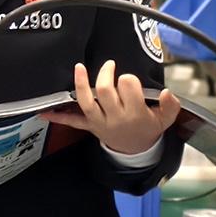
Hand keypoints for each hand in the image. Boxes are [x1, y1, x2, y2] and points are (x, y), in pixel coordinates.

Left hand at [44, 60, 180, 155]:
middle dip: (105, 74)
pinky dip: (59, 118)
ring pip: (86, 102)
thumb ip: (170, 106)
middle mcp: (116, 117)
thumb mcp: (166, 120)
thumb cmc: (149, 127)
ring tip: (79, 67)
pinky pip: (73, 122)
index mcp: (136, 113)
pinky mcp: (89, 126)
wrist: (136, 150)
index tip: (129, 79)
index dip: (128, 79)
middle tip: (109, 66)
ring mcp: (100, 122)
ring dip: (80, 84)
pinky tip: (44, 113)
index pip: (128, 87)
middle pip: (105, 91)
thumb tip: (166, 92)